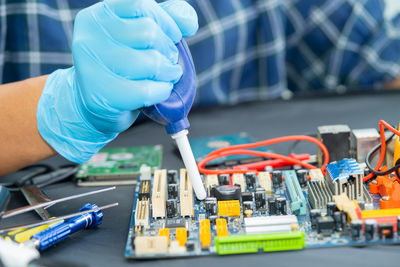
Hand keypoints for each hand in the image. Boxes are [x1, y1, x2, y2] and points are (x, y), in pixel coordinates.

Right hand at [36, 0, 197, 162]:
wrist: (93, 103)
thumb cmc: (120, 66)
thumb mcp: (139, 36)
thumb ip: (164, 18)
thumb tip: (189, 22)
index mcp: (99, 15)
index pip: (143, 6)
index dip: (167, 22)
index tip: (173, 37)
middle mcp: (89, 36)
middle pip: (149, 33)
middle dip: (169, 50)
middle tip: (168, 63)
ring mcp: (91, 65)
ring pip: (151, 62)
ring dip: (168, 73)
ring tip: (166, 77)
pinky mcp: (99, 94)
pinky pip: (146, 90)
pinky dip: (162, 91)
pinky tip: (160, 91)